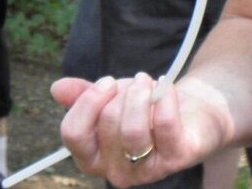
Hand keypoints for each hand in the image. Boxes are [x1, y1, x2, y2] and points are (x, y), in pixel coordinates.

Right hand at [52, 73, 224, 187]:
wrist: (194, 115)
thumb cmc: (147, 110)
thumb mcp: (112, 99)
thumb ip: (83, 96)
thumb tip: (56, 88)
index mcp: (92, 158)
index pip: (73, 134)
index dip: (88, 101)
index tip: (108, 82)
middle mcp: (116, 170)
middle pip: (107, 122)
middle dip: (122, 92)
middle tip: (138, 82)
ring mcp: (147, 169)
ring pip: (133, 130)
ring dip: (141, 94)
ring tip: (149, 82)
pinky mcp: (178, 158)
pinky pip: (166, 125)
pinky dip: (165, 97)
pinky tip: (166, 85)